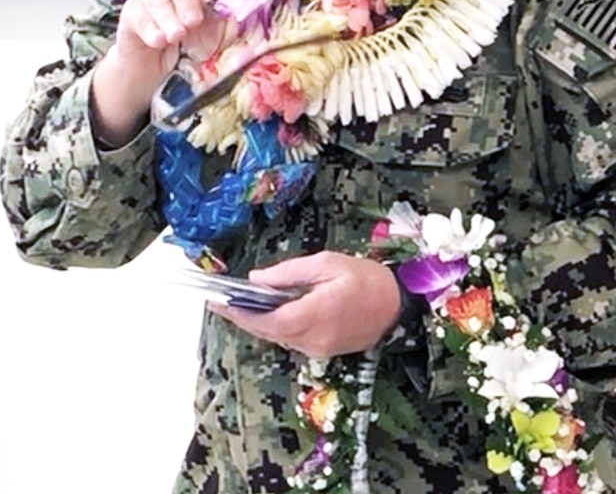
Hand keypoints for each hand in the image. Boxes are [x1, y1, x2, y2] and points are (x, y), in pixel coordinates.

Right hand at [91, 0, 230, 145]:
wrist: (154, 62)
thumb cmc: (188, 40)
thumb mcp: (211, 32)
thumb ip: (223, 22)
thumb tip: (235, 13)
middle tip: (194, 21)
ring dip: (169, 17)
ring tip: (177, 36)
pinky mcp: (130, 14)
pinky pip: (139, 17)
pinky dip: (151, 30)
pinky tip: (159, 41)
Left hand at [210, 252, 401, 358]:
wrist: (397, 305)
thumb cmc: (365, 277)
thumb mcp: (327, 263)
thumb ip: (289, 272)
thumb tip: (256, 279)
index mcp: (314, 314)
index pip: (268, 320)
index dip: (240, 313)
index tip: (218, 302)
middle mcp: (313, 338)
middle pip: (268, 332)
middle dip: (243, 318)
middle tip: (220, 303)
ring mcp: (318, 349)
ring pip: (278, 338)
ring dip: (259, 323)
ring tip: (239, 304)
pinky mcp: (323, 351)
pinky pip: (292, 340)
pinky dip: (277, 327)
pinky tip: (269, 312)